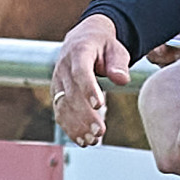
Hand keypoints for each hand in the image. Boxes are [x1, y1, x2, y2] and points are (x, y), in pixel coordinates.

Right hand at [51, 14, 129, 146]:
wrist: (83, 39)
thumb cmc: (103, 45)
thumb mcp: (116, 48)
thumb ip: (119, 63)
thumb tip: (122, 79)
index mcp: (79, 52)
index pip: (80, 71)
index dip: (88, 89)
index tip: (99, 105)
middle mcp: (64, 67)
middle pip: (71, 93)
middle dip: (85, 115)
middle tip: (100, 131)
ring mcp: (58, 82)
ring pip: (62, 106)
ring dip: (76, 126)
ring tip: (92, 141)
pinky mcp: (57, 94)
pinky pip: (60, 113)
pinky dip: (69, 128)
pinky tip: (82, 141)